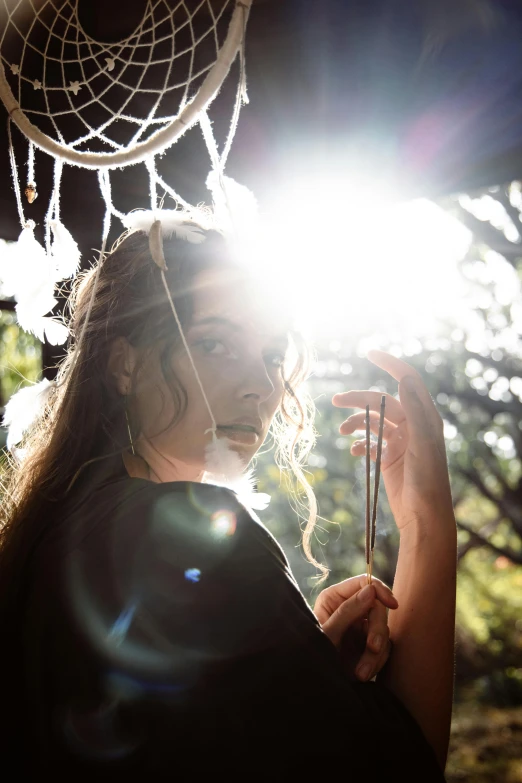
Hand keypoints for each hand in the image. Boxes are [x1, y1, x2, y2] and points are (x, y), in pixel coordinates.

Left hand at [314, 575, 397, 680]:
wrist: (314, 684)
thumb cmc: (313, 654)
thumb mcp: (328, 633)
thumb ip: (347, 611)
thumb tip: (371, 590)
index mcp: (335, 598)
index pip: (363, 583)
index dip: (380, 590)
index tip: (392, 604)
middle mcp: (350, 609)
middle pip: (378, 608)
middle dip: (377, 631)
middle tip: (372, 648)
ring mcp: (360, 627)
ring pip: (383, 631)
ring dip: (375, 654)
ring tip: (361, 673)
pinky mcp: (368, 645)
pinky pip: (384, 648)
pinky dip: (376, 662)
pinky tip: (362, 674)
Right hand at [332, 350, 454, 531]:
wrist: (424, 516)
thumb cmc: (427, 482)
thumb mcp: (422, 444)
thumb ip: (415, 412)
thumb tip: (404, 379)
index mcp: (424, 417)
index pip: (407, 380)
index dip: (390, 364)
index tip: (369, 353)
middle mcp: (413, 425)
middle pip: (381, 401)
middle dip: (359, 400)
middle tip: (336, 400)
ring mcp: (401, 441)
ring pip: (373, 421)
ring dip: (357, 423)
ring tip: (343, 431)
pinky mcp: (391, 457)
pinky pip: (371, 442)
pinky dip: (361, 443)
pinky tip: (355, 451)